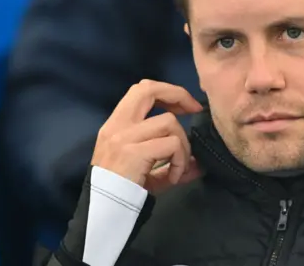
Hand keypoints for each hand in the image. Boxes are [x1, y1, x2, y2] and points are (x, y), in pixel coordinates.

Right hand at [91, 79, 203, 193]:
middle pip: (148, 90)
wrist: (103, 213)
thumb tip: (199, 163)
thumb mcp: (146, 171)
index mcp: (116, 125)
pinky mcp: (134, 152)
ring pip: (169, 122)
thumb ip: (171, 162)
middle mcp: (117, 126)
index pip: (141, 90)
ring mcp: (124, 138)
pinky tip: (173, 177)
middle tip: (193, 111)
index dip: (167, 92)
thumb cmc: (122, 192)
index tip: (185, 107)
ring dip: (183, 145)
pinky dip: (180, 161)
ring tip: (178, 167)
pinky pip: (172, 145)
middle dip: (178, 95)